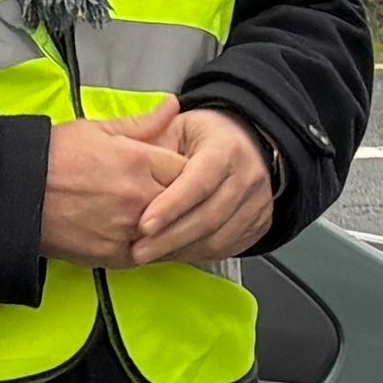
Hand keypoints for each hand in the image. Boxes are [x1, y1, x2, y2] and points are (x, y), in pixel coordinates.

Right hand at [37, 113, 192, 264]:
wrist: (16, 192)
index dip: (186, 170)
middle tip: (174, 196)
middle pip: (183, 201)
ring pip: (169, 231)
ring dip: (168, 225)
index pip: (187, 168)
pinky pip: (148, 254)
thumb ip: (142, 123)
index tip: (178, 172)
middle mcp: (138, 196)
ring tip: (159, 219)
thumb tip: (172, 107)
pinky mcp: (114, 255)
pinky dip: (151, 246)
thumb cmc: (52, 157)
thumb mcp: (97, 128)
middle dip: (181, 198)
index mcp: (138, 160)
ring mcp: (127, 229)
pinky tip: (145, 238)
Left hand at [127, 106, 277, 265]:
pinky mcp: (259, 224)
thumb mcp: (178, 128)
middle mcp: (248, 177)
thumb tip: (122, 150)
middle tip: (139, 250)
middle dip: (170, 238)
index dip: (172, 206)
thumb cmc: (206, 138)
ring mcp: (257, 203)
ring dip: (181, 251)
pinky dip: (196, 255)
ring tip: (151, 255)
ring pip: (219, 239)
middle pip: (209, 217)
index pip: (200, 182)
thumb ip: (153, 140)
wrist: (247, 144)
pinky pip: (227, 248)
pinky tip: (172, 254)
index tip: (144, 225)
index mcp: (226, 149)